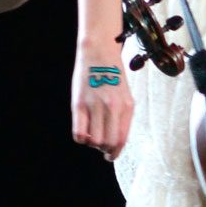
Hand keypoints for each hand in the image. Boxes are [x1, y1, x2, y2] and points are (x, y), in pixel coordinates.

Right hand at [72, 44, 133, 160]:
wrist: (100, 52)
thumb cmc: (113, 74)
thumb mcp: (125, 94)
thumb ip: (122, 115)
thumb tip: (115, 141)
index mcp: (127, 106)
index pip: (121, 139)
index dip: (115, 152)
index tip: (110, 155)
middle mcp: (112, 107)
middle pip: (108, 143)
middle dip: (104, 149)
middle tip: (100, 145)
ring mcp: (95, 106)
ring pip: (94, 141)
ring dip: (92, 143)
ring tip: (92, 134)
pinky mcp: (79, 104)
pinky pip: (78, 133)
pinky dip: (80, 138)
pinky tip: (83, 131)